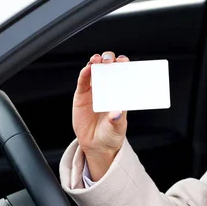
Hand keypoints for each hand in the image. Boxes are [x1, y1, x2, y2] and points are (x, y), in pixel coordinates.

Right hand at [72, 51, 128, 179]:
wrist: (97, 145)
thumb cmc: (111, 134)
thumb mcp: (117, 127)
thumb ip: (117, 120)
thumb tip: (116, 113)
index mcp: (120, 93)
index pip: (123, 74)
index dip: (123, 65)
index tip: (124, 61)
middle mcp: (107, 89)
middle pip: (109, 68)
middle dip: (110, 60)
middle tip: (110, 60)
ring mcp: (94, 91)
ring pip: (95, 71)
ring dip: (96, 62)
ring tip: (97, 60)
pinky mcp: (82, 96)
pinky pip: (83, 81)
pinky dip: (84, 73)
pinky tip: (87, 69)